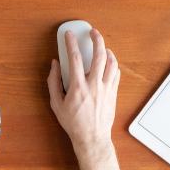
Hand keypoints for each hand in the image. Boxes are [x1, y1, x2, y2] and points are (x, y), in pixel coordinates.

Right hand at [47, 28, 120, 160]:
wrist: (92, 137)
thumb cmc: (73, 123)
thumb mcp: (56, 103)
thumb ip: (53, 82)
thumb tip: (54, 65)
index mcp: (78, 87)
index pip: (75, 58)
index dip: (71, 43)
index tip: (69, 34)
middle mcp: (94, 85)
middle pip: (99, 55)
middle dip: (96, 39)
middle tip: (92, 32)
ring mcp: (106, 89)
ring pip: (111, 62)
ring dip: (107, 50)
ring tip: (102, 46)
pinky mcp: (113, 93)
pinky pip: (116, 73)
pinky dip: (113, 64)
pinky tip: (108, 62)